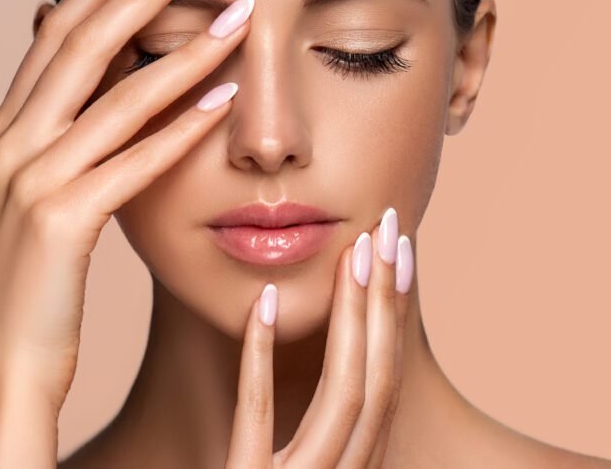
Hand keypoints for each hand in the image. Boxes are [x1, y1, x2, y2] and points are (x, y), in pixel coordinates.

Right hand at [0, 0, 257, 466]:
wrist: (2, 364)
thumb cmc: (30, 286)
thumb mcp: (31, 198)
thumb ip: (53, 139)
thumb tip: (80, 88)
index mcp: (6, 133)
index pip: (57, 36)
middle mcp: (12, 144)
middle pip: (82, 46)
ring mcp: (31, 181)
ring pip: (116, 97)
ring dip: (183, 51)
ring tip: (237, 13)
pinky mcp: (61, 224)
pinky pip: (132, 163)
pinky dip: (180, 128)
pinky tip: (224, 99)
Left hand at [224, 208, 414, 467]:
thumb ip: (307, 430)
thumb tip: (305, 346)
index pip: (383, 382)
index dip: (395, 317)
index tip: (398, 252)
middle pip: (379, 380)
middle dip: (388, 302)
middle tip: (390, 228)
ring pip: (346, 398)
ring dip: (354, 322)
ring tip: (353, 255)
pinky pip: (260, 422)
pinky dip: (261, 362)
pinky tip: (262, 305)